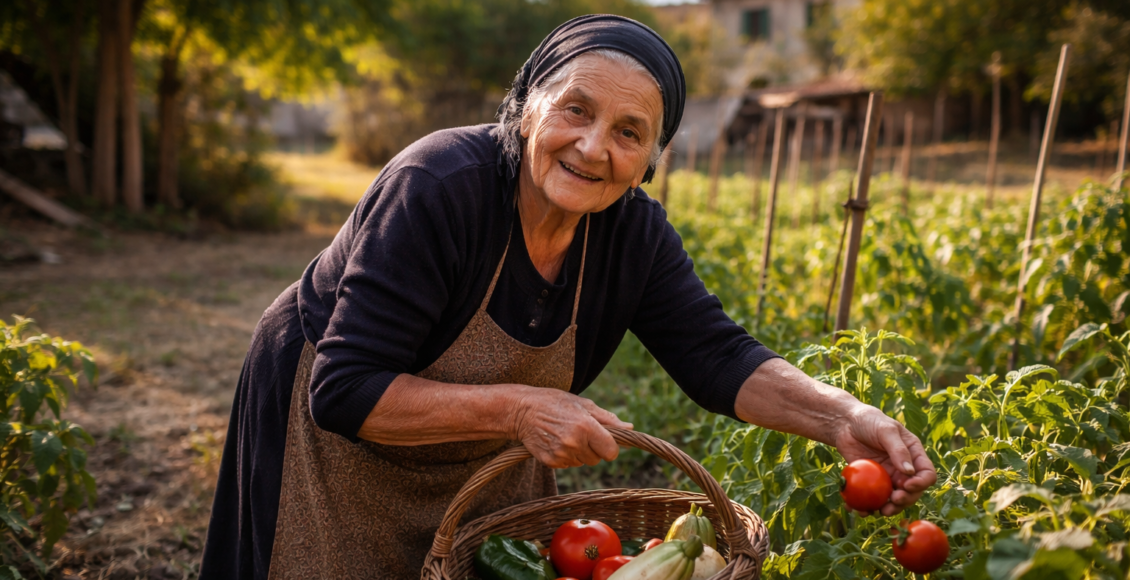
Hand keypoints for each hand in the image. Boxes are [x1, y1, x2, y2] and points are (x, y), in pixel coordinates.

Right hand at [510, 388, 632, 468]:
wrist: (521, 410)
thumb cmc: (554, 402)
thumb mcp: (582, 404)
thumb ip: (608, 419)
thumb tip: (630, 428)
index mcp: (586, 426)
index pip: (611, 452)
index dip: (609, 446)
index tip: (602, 439)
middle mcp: (574, 443)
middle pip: (597, 459)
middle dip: (593, 448)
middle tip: (579, 432)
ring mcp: (561, 454)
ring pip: (582, 463)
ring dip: (579, 453)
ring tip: (565, 435)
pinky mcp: (551, 462)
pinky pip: (568, 465)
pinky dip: (565, 457)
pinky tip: (556, 441)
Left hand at [833, 403, 936, 516]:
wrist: (845, 423)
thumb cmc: (869, 420)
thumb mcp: (886, 430)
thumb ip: (898, 449)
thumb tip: (909, 472)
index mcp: (914, 455)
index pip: (926, 474)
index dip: (921, 483)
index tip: (907, 486)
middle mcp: (903, 469)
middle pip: (912, 492)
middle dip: (905, 500)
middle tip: (892, 502)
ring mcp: (887, 477)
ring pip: (893, 499)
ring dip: (888, 508)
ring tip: (878, 511)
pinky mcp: (871, 482)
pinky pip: (872, 498)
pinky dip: (866, 506)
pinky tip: (858, 509)